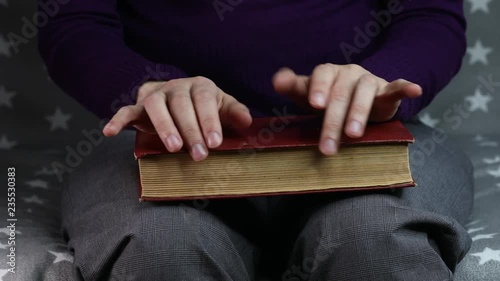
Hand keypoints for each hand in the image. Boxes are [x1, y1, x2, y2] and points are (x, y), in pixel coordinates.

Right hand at [103, 76, 251, 160]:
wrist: (180, 95)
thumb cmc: (205, 106)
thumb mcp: (222, 106)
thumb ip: (234, 112)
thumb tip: (246, 121)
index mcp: (200, 86)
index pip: (204, 100)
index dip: (209, 121)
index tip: (215, 143)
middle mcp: (177, 87)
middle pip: (181, 105)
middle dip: (190, 130)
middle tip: (199, 155)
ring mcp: (156, 95)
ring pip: (155, 105)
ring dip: (164, 126)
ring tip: (173, 148)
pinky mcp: (139, 106)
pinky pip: (126, 110)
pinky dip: (118, 120)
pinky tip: (109, 132)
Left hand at [272, 64, 421, 155]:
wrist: (355, 98)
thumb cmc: (328, 98)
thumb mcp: (309, 94)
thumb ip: (294, 87)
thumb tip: (277, 80)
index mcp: (328, 72)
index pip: (322, 75)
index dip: (319, 88)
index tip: (315, 104)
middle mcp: (349, 73)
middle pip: (340, 94)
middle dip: (333, 121)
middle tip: (327, 146)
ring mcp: (369, 81)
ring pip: (364, 93)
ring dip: (358, 113)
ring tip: (353, 135)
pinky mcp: (386, 91)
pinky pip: (396, 87)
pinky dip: (405, 87)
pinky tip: (415, 89)